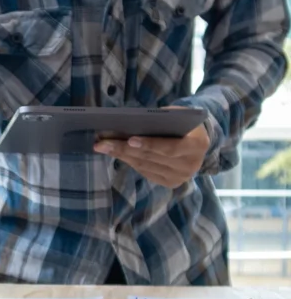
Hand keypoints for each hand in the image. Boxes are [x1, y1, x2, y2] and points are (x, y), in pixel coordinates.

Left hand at [94, 122, 210, 188]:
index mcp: (197, 145)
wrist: (197, 141)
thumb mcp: (177, 116)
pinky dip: (129, 161)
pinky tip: (115, 153)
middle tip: (102, 142)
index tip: (129, 140)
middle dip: (124, 149)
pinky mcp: (170, 183)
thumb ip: (160, 120)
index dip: (149, 145)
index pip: (170, 148)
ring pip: (144, 166)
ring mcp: (180, 177)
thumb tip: (128, 124)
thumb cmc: (183, 123)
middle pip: (151, 158)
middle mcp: (190, 165)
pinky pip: (144, 172)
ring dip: (121, 155)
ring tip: (103, 146)